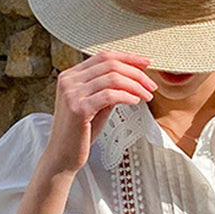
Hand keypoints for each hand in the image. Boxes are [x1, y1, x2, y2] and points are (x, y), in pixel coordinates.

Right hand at [44, 49, 158, 174]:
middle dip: (136, 72)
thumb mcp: (96, 107)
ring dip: (135, 86)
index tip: (146, 63)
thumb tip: (132, 79)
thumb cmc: (79, 135)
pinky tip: (135, 101)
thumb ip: (108, 91)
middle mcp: (69, 80)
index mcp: (71, 76)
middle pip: (110, 64)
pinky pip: (109, 95)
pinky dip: (126, 96)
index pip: (104, 57)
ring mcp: (72, 93)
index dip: (128, 58)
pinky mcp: (79, 109)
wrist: (63, 157)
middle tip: (151, 85)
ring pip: (112, 78)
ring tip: (147, 95)